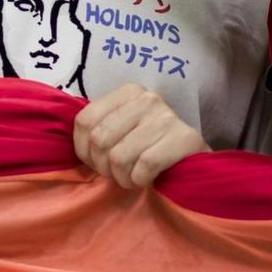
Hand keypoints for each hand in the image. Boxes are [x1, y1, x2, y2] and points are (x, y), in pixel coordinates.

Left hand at [71, 82, 209, 187]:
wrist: (195, 158)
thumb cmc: (152, 144)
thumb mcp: (125, 127)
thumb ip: (101, 127)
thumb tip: (76, 146)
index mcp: (128, 92)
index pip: (84, 121)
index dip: (83, 149)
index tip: (94, 162)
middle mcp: (147, 99)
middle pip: (100, 140)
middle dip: (103, 166)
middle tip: (116, 173)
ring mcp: (167, 117)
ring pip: (119, 157)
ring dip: (122, 177)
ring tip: (132, 177)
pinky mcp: (185, 139)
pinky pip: (144, 168)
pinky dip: (140, 180)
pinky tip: (147, 179)